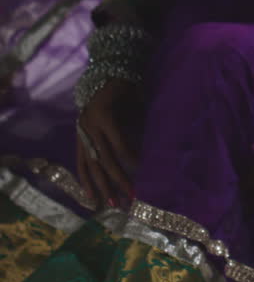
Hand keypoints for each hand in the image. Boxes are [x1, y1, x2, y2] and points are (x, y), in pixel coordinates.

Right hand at [76, 78, 145, 206]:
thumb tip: (148, 150)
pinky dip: (85, 180)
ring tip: (111, 204)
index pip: (119, 144)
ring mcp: (81, 134)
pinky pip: (80, 163)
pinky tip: (90, 197)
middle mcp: (90, 127)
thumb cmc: (125, 89)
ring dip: (102, 186)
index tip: (142, 172)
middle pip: (105, 159)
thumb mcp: (135, 102)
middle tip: (130, 197)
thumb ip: (138, 124)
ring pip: (91, 165)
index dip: (130, 158)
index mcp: (104, 116)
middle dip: (118, 180)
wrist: (101, 77)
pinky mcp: (78, 139)